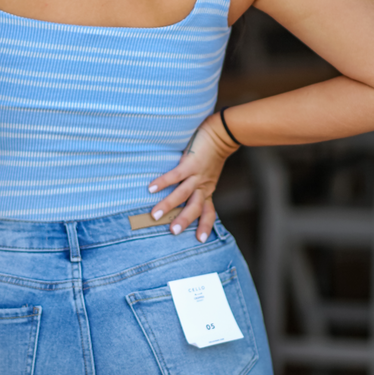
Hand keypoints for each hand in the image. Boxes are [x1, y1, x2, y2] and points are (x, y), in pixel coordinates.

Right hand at [147, 112, 238, 242]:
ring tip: (155, 215)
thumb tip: (187, 192)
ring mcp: (197, 175)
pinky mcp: (191, 162)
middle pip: (195, 207)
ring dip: (169, 205)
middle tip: (173, 232)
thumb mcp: (210, 173)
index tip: (201, 240)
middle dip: (184, 220)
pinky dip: (163, 182)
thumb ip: (201, 183)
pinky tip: (151, 188)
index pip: (208, 212)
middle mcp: (203, 185)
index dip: (205, 226)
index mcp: (207, 189)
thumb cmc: (213, 153)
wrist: (222, 134)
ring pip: (183, 194)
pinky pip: (176, 175)